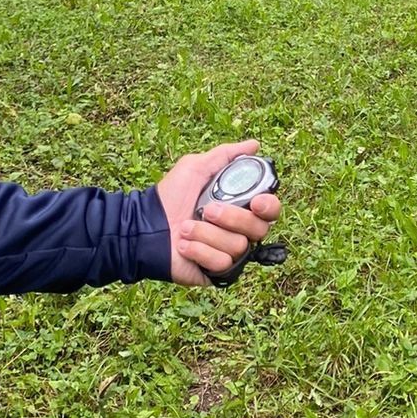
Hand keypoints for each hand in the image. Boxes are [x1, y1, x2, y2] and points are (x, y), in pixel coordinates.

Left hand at [158, 139, 280, 285]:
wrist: (145, 227)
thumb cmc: (170, 197)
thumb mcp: (196, 167)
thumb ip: (225, 155)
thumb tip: (254, 144)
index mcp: (240, 206)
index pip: (271, 210)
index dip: (269, 206)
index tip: (256, 201)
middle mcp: (239, 231)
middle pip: (259, 228)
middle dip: (233, 218)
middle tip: (208, 210)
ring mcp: (229, 253)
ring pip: (239, 246)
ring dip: (207, 234)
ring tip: (186, 228)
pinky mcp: (217, 273)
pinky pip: (223, 264)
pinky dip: (200, 251)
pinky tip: (184, 246)